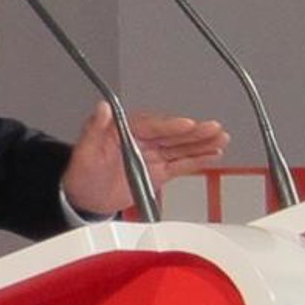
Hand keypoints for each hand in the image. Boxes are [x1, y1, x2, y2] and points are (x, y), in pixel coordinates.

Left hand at [60, 103, 228, 216]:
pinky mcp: (159, 172)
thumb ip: (94, 129)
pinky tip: (213, 154)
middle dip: (195, 132)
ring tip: (221, 138)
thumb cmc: (83, 173)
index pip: (152, 125)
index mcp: (126, 131)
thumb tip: (102, 107)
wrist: (85, 198)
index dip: (170, 125)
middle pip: (173, 134)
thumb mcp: (85, 151)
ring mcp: (152, 155)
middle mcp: (143, 140)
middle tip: (214, 127)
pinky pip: (181, 164)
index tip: (187, 123)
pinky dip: (197, 160)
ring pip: (181, 147)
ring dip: (202, 143)